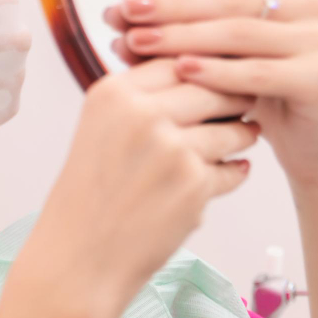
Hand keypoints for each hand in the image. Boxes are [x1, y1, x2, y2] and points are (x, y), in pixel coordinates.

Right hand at [37, 59, 257, 306]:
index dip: (202, 69)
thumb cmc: (89, 196)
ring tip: (227, 146)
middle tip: (236, 110)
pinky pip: (234, 167)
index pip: (178, 58)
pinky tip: (209, 183)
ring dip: (238, 136)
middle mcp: (141, 113)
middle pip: (213, 84)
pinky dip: (229, 175)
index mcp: (113, 93)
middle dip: (231, 98)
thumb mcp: (101, 130)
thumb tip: (200, 71)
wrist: (79, 259)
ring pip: (234, 125)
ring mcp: (171, 148)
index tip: (214, 81)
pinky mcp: (194, 184)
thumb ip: (141, 99)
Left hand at [106, 0, 317, 183]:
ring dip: (183, 36)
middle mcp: (312, 4)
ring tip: (138, 40)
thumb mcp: (215, 52)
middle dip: (170, 7)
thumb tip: (116, 10)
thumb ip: (177, 27)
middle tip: (125, 12)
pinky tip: (180, 70)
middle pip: (227, 2)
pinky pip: (258, 73)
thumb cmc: (251, 91)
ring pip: (238, 34)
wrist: (305, 142)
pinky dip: (217, 71)